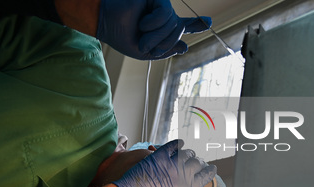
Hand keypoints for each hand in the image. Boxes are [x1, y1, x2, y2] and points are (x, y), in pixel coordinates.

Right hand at [96, 0, 211, 59]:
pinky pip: (165, 15)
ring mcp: (161, 6)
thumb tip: (185, 47)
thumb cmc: (121, 36)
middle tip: (146, 46)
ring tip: (141, 33)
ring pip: (173, 24)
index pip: (183, 26)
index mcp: (162, 29)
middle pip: (179, 30)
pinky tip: (142, 22)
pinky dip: (153, 24)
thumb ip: (164, 51)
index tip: (209, 22)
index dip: (196, 25)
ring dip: (156, 36)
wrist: (105, 23)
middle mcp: (163, 16)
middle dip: (165, 42)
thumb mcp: (144, 52)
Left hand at [113, 140, 215, 186]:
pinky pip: (172, 146)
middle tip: (199, 161)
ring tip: (189, 153)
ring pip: (186, 153)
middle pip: (197, 163)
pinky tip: (179, 143)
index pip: (205, 177)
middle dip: (200, 162)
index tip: (213, 168)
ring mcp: (170, 164)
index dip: (210, 172)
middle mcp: (182, 174)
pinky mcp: (158, 157)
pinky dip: (177, 143)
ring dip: (189, 153)